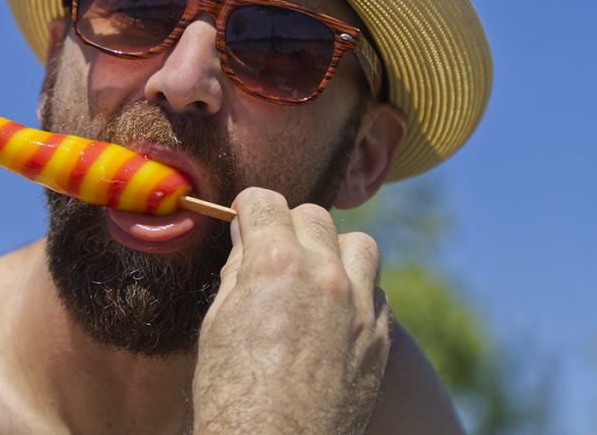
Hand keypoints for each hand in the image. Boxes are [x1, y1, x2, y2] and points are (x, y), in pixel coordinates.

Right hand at [192, 187, 391, 434]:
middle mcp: (324, 273)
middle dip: (290, 226)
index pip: (266, 201)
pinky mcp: (379, 337)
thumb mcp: (217, 322)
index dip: (250, 208)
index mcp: (275, 262)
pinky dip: (358, 292)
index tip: (246, 218)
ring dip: (336, 251)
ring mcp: (359, 305)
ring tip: (315, 276)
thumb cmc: (232, 394)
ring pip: (359, 244)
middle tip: (274, 251)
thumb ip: (238, 270)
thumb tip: (247, 238)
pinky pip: (377, 291)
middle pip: (314, 215)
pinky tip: (335, 314)